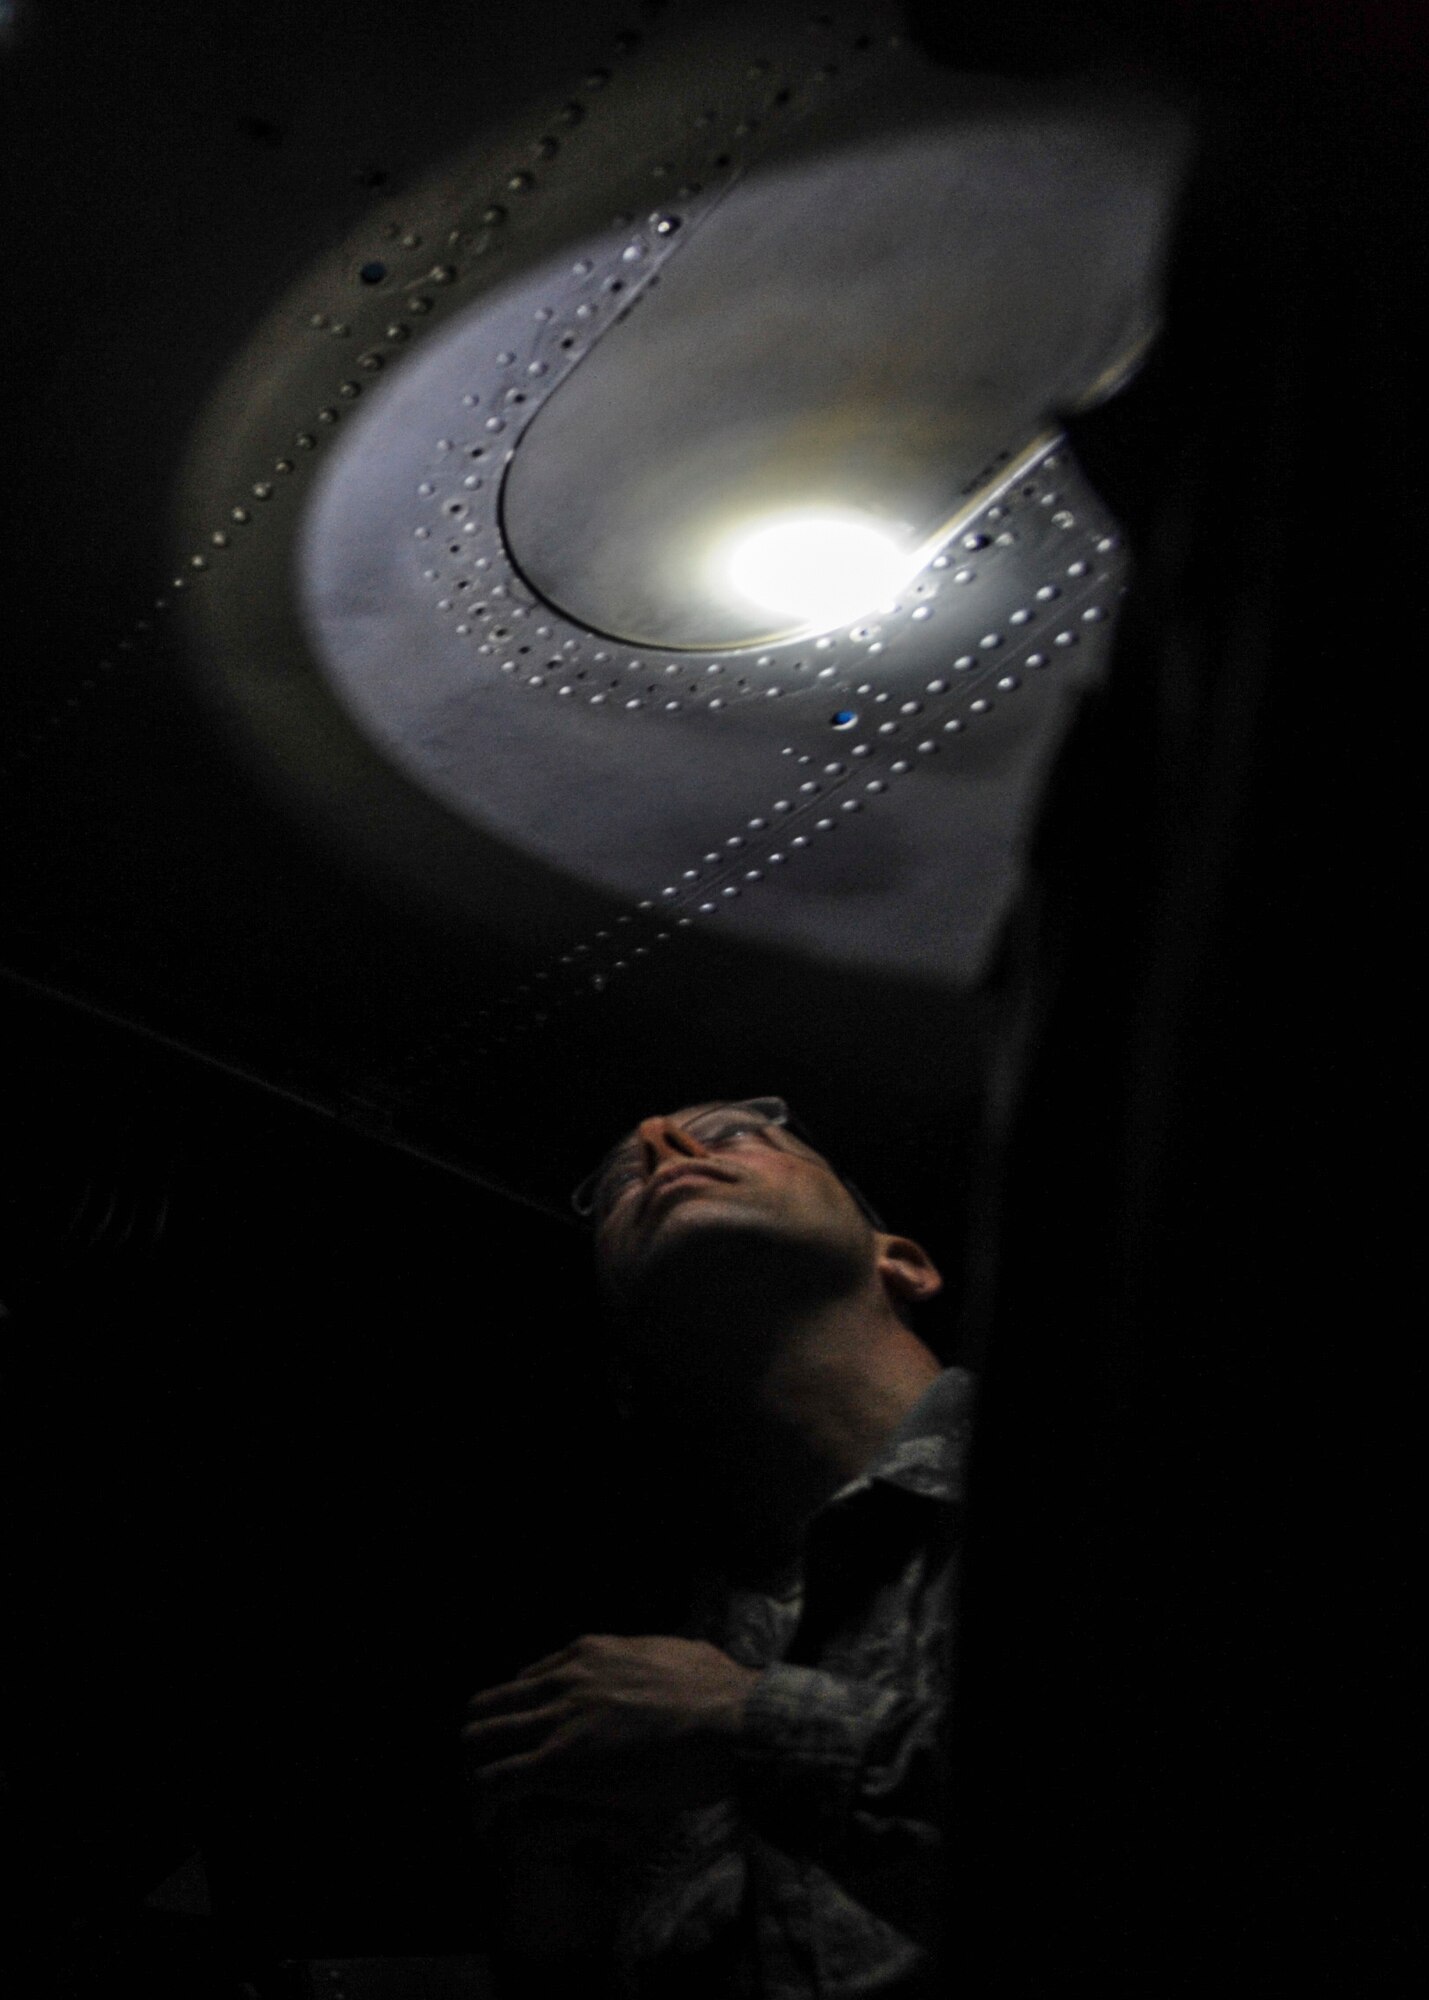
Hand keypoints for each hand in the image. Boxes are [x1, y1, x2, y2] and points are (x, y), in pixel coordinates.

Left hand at [460, 1633, 758, 1822]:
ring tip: (482, 1808)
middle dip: (483, 1742)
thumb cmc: (720, 1694)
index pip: (527, 1682)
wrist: (730, 1720)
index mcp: (589, 1654)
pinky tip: (487, 1828)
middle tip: (496, 1778)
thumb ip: (655, 1661)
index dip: (523, 1716)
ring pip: (477, 1740)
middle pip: (489, 1705)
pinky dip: (483, 1805)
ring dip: (475, 1773)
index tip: (528, 1744)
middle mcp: (563, 1680)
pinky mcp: (557, 1764)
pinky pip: (493, 1783)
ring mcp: (556, 1720)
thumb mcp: (675, 1654)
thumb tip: (672, 1664)